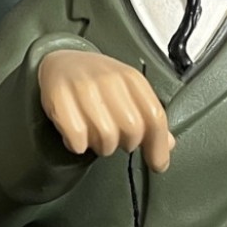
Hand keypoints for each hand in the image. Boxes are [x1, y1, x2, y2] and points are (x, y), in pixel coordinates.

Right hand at [38, 50, 174, 172]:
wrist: (63, 62)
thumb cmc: (98, 83)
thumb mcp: (129, 94)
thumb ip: (149, 119)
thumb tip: (167, 145)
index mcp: (131, 78)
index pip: (155, 116)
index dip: (158, 146)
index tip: (157, 164)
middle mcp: (109, 79)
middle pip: (132, 130)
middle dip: (125, 144)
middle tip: (115, 138)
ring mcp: (83, 87)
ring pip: (106, 137)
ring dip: (101, 146)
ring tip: (94, 135)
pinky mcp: (58, 97)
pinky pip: (77, 138)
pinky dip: (77, 145)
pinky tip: (76, 135)